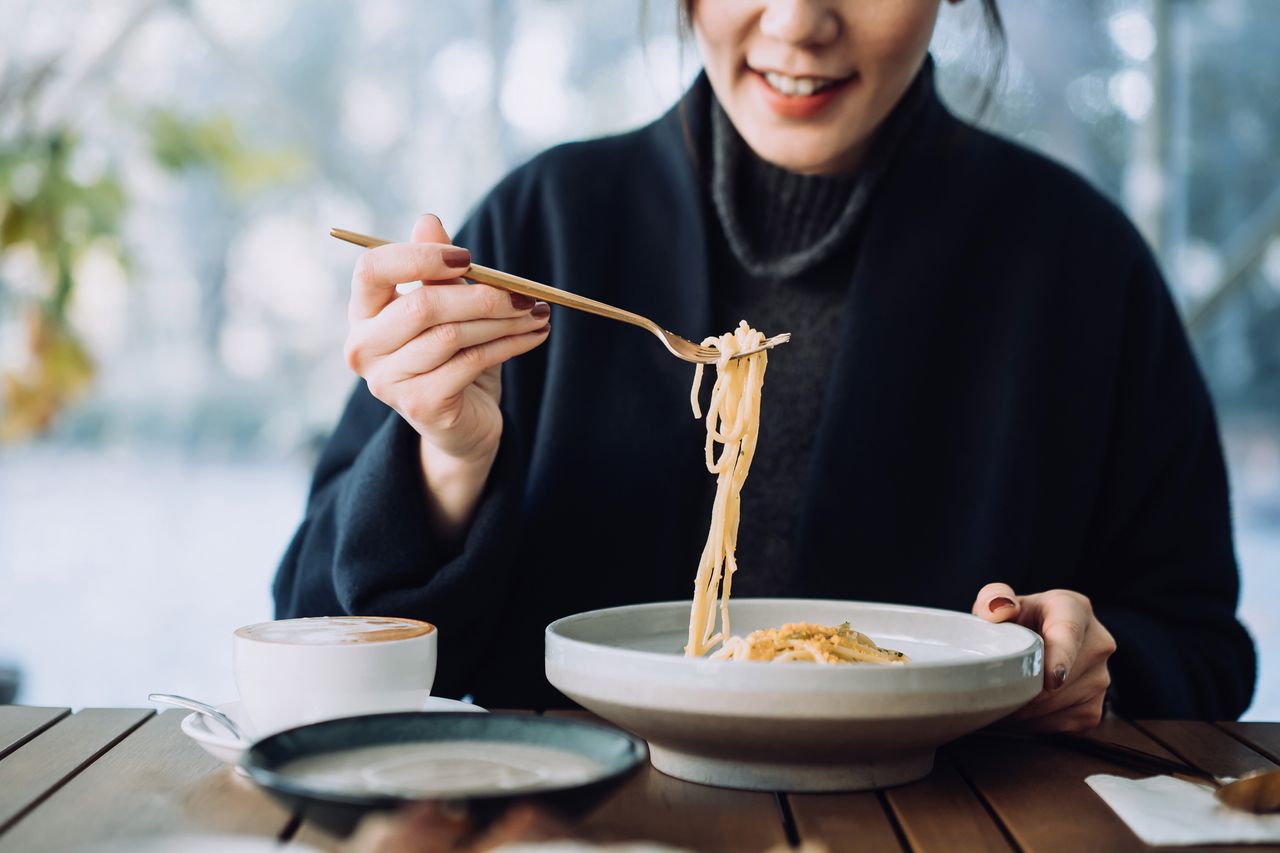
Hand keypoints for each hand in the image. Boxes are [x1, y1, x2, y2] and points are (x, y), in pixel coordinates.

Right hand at [343, 214, 550, 533]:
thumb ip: (436, 269)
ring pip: (452, 335)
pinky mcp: (419, 406)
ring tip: (538, 312)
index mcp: (363, 313)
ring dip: (504, 320)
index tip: (467, 258)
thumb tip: (428, 219)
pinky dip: (509, 345)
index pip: (373, 270)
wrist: (463, 425)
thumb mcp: (448, 308)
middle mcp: (363, 348)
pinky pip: (470, 363)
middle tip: (525, 292)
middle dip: (481, 294)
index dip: (420, 257)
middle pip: (422, 305)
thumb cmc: (454, 357)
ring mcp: (387, 382)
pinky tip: (534, 335)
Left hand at [972, 583, 1116, 731]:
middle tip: (991, 688)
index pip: (1069, 633)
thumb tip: (997, 611)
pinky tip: (1020, 708)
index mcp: (1074, 609)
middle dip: (1022, 689)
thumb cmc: (1017, 620)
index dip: (1060, 657)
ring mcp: (1101, 678)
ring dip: (1024, 709)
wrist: (1039, 641)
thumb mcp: (1000, 600)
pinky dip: (1034, 722)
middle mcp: (1098, 643)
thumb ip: (993, 598)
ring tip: (1003, 695)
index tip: (1051, 679)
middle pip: (1058, 679)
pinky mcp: (1095, 709)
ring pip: (1057, 706)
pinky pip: (1060, 724)